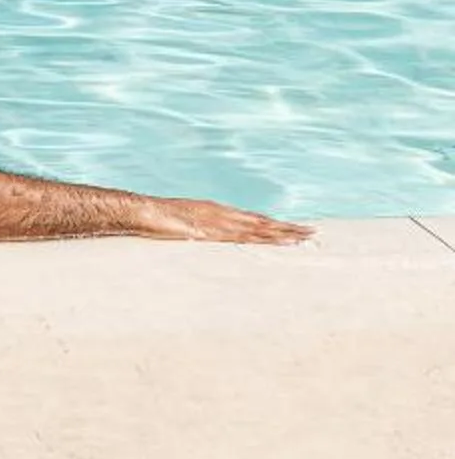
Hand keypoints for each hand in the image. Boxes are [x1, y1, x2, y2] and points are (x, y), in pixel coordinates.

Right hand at [145, 196, 309, 245]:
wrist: (144, 212)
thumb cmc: (159, 222)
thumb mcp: (183, 232)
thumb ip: (197, 237)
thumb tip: (203, 246)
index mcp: (217, 213)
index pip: (252, 220)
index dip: (275, 225)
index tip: (295, 229)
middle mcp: (223, 214)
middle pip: (262, 222)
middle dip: (288, 228)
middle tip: (314, 232)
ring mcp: (220, 221)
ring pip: (260, 228)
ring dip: (284, 233)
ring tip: (306, 236)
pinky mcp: (215, 231)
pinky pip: (246, 236)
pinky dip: (267, 238)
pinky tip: (281, 242)